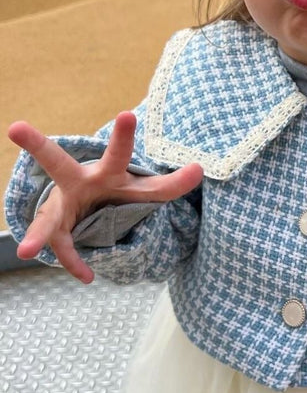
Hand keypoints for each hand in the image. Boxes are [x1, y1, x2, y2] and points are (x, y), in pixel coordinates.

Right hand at [8, 111, 203, 283]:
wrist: (92, 206)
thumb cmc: (119, 193)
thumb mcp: (146, 191)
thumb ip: (171, 184)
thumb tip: (201, 168)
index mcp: (106, 170)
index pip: (119, 153)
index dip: (125, 137)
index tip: (128, 114)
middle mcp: (78, 182)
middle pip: (57, 162)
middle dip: (36, 145)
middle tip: (16, 128)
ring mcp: (63, 206)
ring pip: (47, 219)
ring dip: (37, 235)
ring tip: (24, 252)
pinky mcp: (59, 229)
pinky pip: (64, 251)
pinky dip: (76, 264)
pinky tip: (87, 277)